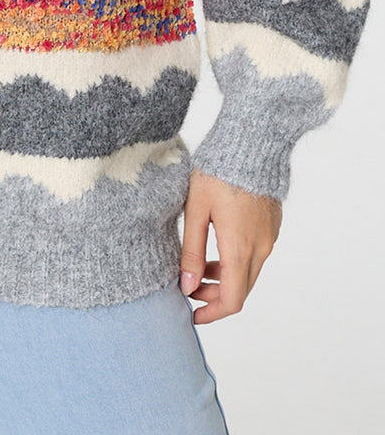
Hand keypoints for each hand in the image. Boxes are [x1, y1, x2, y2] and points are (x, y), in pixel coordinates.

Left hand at [180, 167, 281, 323]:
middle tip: (188, 287)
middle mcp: (260, 248)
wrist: (251, 144)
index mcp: (240, 248)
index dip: (211, 313)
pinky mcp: (272, 226)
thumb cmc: (218, 172)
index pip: (231, 300)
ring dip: (225, 278)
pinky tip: (217, 246)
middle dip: (214, 296)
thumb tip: (187, 287)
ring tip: (198, 265)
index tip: (192, 314)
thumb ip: (191, 251)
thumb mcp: (195, 210)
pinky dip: (237, 262)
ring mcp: (269, 238)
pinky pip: (256, 255)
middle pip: (241, 290)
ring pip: (249, 273)